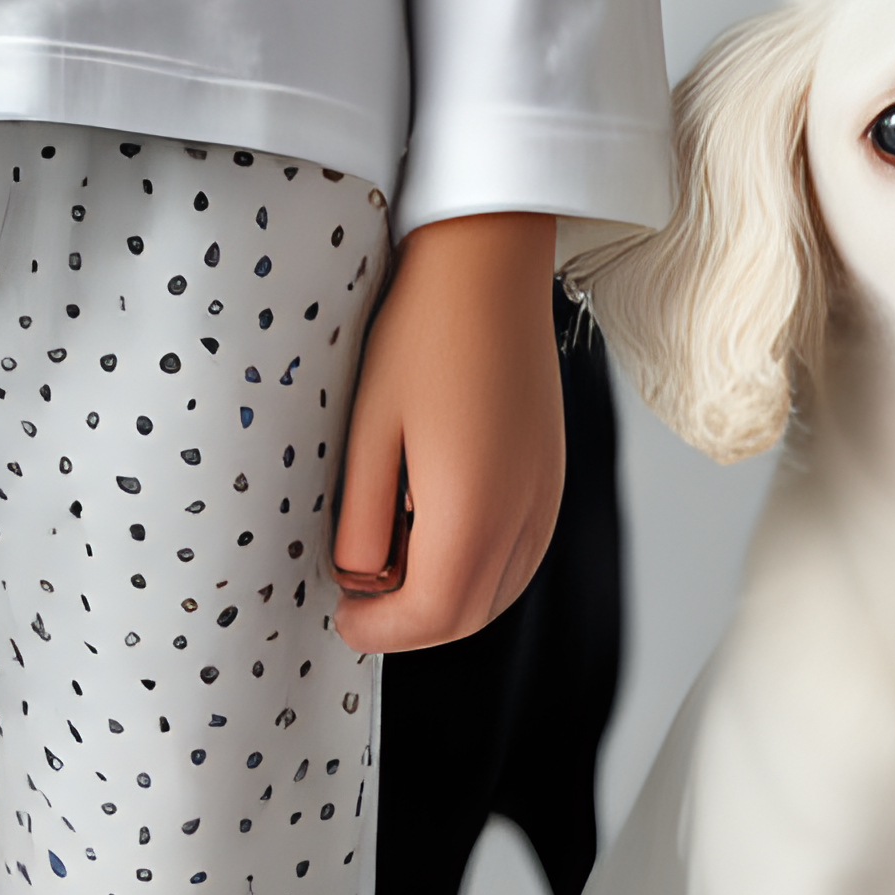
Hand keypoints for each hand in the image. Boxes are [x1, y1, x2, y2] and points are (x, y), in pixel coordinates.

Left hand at [328, 209, 562, 652]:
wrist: (488, 264)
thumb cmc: (420, 334)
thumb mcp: (368, 430)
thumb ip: (360, 518)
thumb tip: (355, 577)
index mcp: (472, 510)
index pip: (428, 614)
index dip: (378, 630)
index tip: (340, 616)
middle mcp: (523, 515)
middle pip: (468, 616)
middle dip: (410, 623)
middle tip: (358, 595)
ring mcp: (547, 496)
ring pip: (500, 592)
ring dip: (446, 599)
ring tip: (390, 558)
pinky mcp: (554, 475)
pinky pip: (521, 555)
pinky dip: (479, 568)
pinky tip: (437, 529)